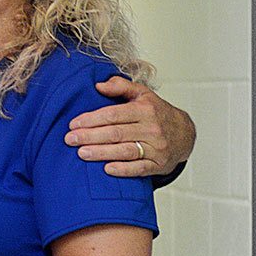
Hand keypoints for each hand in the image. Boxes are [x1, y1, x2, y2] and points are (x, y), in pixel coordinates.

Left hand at [64, 76, 196, 176]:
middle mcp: (152, 129)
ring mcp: (156, 148)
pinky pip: (140, 169)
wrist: (185, 133)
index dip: (91, 119)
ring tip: (81, 153)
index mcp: (145, 110)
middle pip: (116, 133)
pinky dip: (123, 169)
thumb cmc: (157, 113)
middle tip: (70, 140)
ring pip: (126, 151)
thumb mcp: (143, 94)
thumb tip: (98, 86)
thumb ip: (121, 86)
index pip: (113, 114)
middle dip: (90, 136)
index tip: (73, 124)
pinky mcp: (159, 164)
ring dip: (102, 153)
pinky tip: (107, 169)